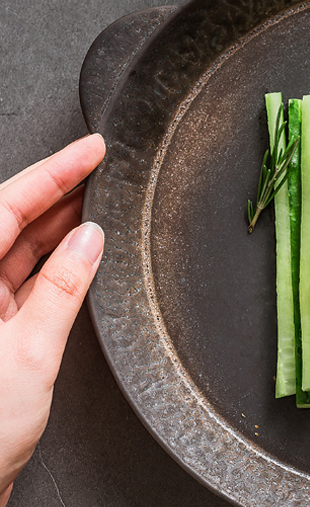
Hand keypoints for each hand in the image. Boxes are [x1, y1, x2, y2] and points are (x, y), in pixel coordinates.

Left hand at [0, 134, 105, 506]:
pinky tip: (82, 253)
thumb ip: (61, 291)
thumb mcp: (28, 354)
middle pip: (11, 222)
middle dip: (58, 191)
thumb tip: (89, 241)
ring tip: (99, 202)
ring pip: (20, 250)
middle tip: (102, 168)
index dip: (52, 173)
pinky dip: (57, 266)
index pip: (5, 207)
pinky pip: (27, 283)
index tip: (90, 151)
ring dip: (60, 227)